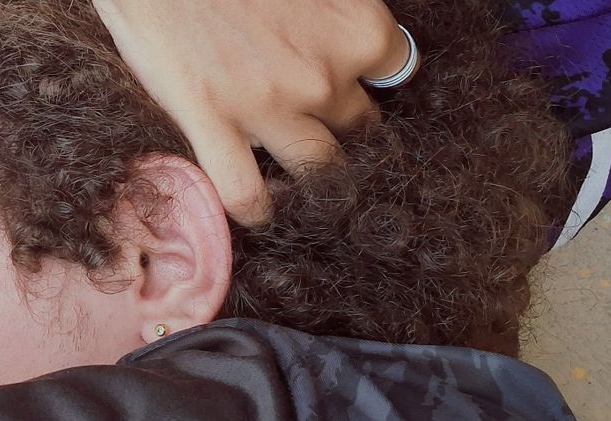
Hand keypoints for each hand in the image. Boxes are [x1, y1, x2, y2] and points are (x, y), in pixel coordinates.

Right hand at [93, 0, 408, 224]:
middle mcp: (324, 75)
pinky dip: (254, 209)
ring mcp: (271, 107)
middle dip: (341, 127)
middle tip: (315, 119)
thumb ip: (334, 13)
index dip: (370, 76)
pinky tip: (256, 210)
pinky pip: (246, 193)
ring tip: (298, 178)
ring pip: (318, 170)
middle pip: (360, 127)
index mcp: (357, 27)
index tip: (353, 76)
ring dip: (310, 176)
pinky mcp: (215, 125)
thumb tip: (336, 38)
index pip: (396, 70)